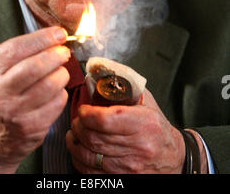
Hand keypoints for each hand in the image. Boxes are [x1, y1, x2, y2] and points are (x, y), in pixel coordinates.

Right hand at [0, 26, 69, 172]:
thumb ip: (20, 53)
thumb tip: (54, 36)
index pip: (15, 48)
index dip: (42, 38)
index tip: (59, 33)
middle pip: (35, 66)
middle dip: (56, 54)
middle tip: (64, 52)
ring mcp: (14, 112)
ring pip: (51, 84)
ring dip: (61, 73)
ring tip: (59, 72)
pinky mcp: (32, 127)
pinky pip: (58, 102)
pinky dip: (61, 92)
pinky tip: (55, 92)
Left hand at [66, 88, 186, 173]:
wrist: (173, 157)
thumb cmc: (156, 126)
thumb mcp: (145, 100)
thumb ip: (124, 84)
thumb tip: (99, 68)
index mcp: (144, 123)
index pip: (105, 120)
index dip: (87, 114)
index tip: (83, 109)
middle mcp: (138, 147)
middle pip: (94, 138)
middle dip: (78, 127)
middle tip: (77, 120)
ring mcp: (130, 167)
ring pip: (89, 156)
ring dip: (75, 143)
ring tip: (75, 133)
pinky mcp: (123, 180)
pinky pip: (92, 173)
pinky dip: (79, 161)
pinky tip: (79, 150)